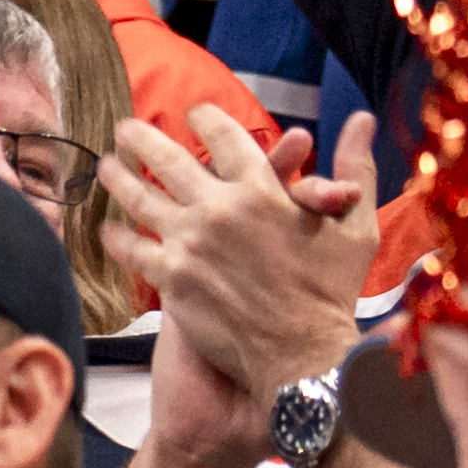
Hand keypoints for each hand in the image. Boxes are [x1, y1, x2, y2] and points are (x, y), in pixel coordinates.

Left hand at [107, 107, 373, 402]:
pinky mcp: (171, 278)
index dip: (205, 118)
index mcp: (261, 189)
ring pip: (140, 197)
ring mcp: (190, 243)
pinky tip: (106, 227)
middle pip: (167, 158)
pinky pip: (132, 249)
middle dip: (142, 137)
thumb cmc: (334, 291)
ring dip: (118, 177)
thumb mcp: (355, 225)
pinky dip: (115, 236)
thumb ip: (354, 167)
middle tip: (125, 127)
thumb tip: (362, 118)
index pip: (223, 136)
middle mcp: (219, 209)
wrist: (304, 355)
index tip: (192, 113)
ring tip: (105, 166)